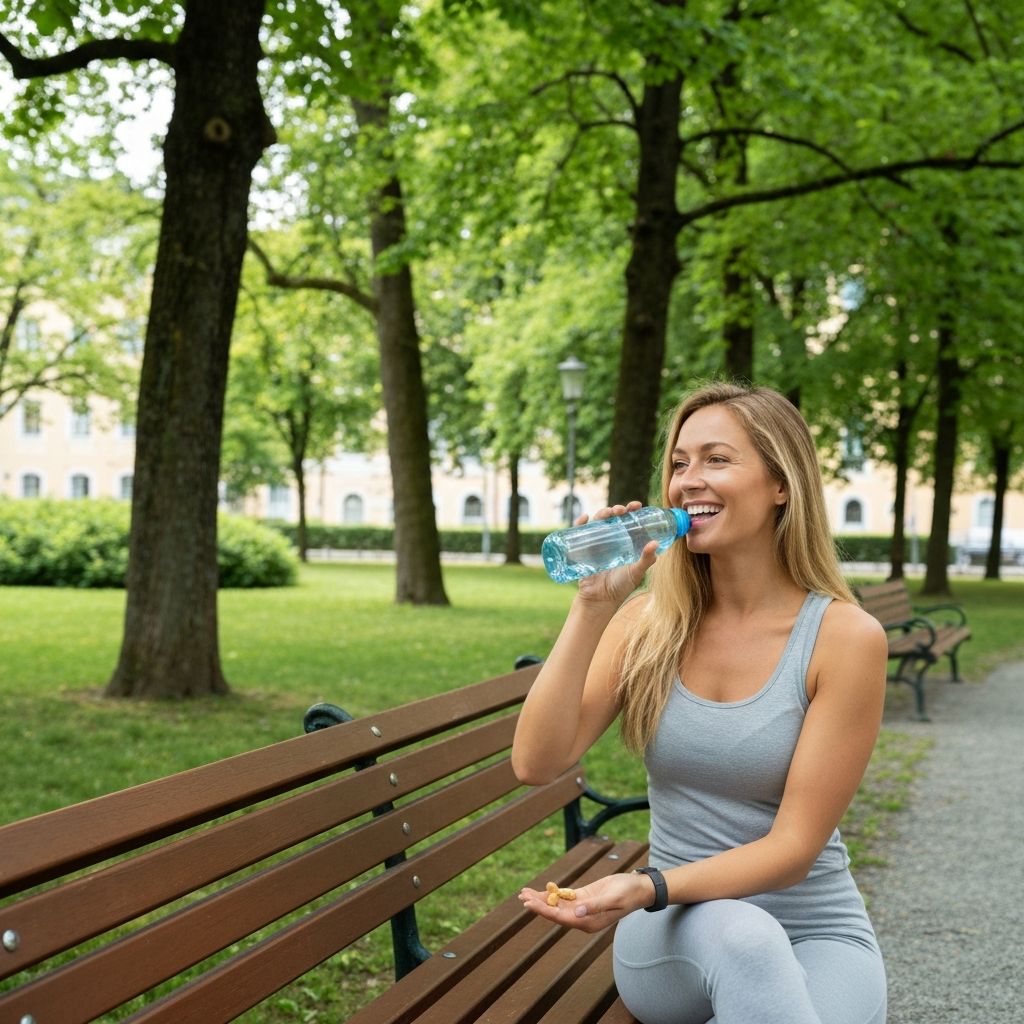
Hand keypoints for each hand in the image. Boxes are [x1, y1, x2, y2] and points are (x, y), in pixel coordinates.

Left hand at [518, 872, 649, 933]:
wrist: (639, 888)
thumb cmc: (628, 894)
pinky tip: (543, 889)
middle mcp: (583, 918)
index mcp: (588, 922)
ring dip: (542, 899)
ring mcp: (582, 908)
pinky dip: (553, 893)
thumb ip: (595, 906)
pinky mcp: (584, 898)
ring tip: (525, 892)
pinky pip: (565, 897)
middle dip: (538, 904)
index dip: (544, 910)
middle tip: (522, 896)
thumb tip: (577, 912)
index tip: (530, 904)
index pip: (561, 917)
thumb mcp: (613, 899)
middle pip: (555, 912)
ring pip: (558, 904)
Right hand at [574, 500, 659, 605]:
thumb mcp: (636, 572)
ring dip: (601, 513)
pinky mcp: (583, 548)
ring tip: (606, 513)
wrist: (599, 600)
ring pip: (598, 522)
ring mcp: (596, 543)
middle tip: (621, 511)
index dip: (632, 511)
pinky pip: (580, 532)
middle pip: (613, 518)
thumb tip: (655, 543)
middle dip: (616, 510)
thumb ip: (646, 560)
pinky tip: (584, 519)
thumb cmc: (620, 587)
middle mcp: (611, 540)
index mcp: (626, 542)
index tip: (637, 505)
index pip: (629, 521)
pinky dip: (580, 523)